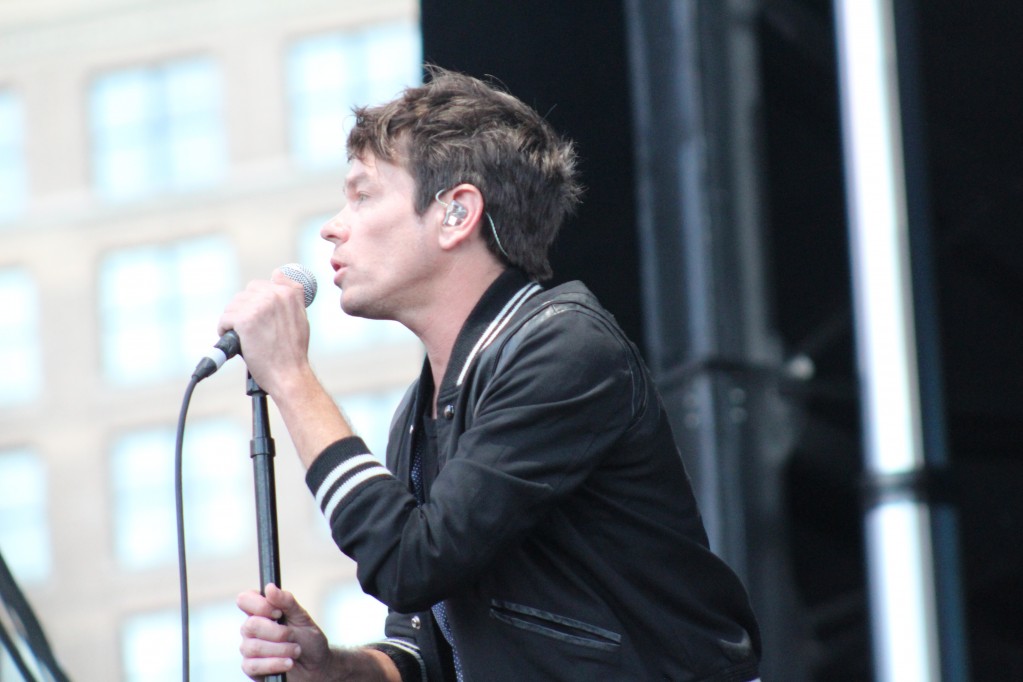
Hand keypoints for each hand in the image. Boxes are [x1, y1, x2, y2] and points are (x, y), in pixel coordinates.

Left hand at [217, 269, 311, 395]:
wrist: (289, 375)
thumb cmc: (293, 351)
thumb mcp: (300, 316)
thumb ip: (291, 293)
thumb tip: (278, 273)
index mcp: (289, 292)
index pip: (260, 285)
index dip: (256, 303)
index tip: (259, 320)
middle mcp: (274, 295)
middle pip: (244, 295)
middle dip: (243, 312)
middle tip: (251, 332)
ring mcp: (259, 306)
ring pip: (232, 306)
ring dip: (234, 322)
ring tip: (245, 338)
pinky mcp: (245, 319)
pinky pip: (225, 319)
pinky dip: (226, 331)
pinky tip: (238, 342)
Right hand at [237, 584, 331, 680]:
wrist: (315, 665)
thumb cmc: (307, 638)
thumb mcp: (302, 617)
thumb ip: (286, 601)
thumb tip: (270, 587)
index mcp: (261, 611)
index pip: (245, 600)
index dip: (260, 605)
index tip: (278, 613)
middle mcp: (251, 628)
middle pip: (250, 625)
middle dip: (278, 632)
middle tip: (293, 636)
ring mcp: (248, 648)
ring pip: (253, 647)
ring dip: (281, 649)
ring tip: (296, 651)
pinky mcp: (251, 668)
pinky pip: (253, 666)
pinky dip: (275, 664)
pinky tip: (289, 663)